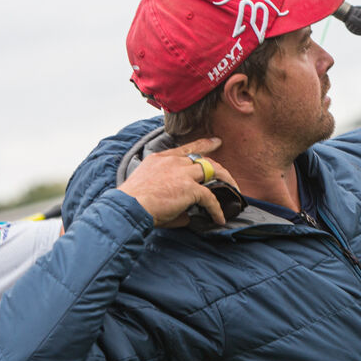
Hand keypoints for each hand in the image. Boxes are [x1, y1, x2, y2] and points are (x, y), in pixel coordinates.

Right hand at [117, 138, 238, 227]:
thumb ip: (168, 193)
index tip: (216, 142)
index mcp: (160, 159)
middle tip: (230, 176)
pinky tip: (219, 218)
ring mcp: (182, 173)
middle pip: (203, 160)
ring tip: (233, 194)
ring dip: (226, 182)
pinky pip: (210, 197)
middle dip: (220, 167)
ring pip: (213, 171)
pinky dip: (216, 209)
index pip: (186, 149)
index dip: (203, 144)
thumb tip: (186, 213)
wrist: (127, 207)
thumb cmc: (132, 203)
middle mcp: (172, 162)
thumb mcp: (149, 188)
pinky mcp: (189, 188)